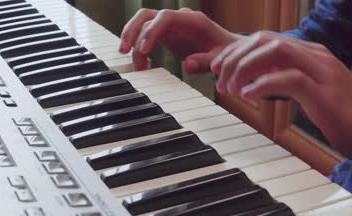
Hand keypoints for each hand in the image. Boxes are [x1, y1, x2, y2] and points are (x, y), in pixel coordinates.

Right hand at [119, 8, 242, 71]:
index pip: (165, 17)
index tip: (143, 51)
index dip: (151, 31)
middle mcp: (179, 19)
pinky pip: (146, 35)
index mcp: (193, 21)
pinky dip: (140, 48)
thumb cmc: (226, 52)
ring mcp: (170, 25)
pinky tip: (143, 65)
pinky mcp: (166, 34)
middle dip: (132, 31)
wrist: (228, 48)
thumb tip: (187, 65)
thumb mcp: (220, 59)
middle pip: (147, 15)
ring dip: (131, 38)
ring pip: (143, 23)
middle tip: (123, 51)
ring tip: (129, 61)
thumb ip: (205, 62)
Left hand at [211, 32, 351, 170]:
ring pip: (275, 51)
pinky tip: (247, 95)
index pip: (264, 40)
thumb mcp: (309, 93)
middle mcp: (314, 56)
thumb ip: (286, 82)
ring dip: (244, 68)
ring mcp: (322, 72)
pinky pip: (289, 79)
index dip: (235, 50)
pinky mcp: (325, 93)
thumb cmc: (343, 116)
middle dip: (234, 56)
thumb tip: (255, 83)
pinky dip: (263, 84)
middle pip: (264, 40)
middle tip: (217, 77)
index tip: (216, 65)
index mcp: (309, 54)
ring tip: (229, 88)